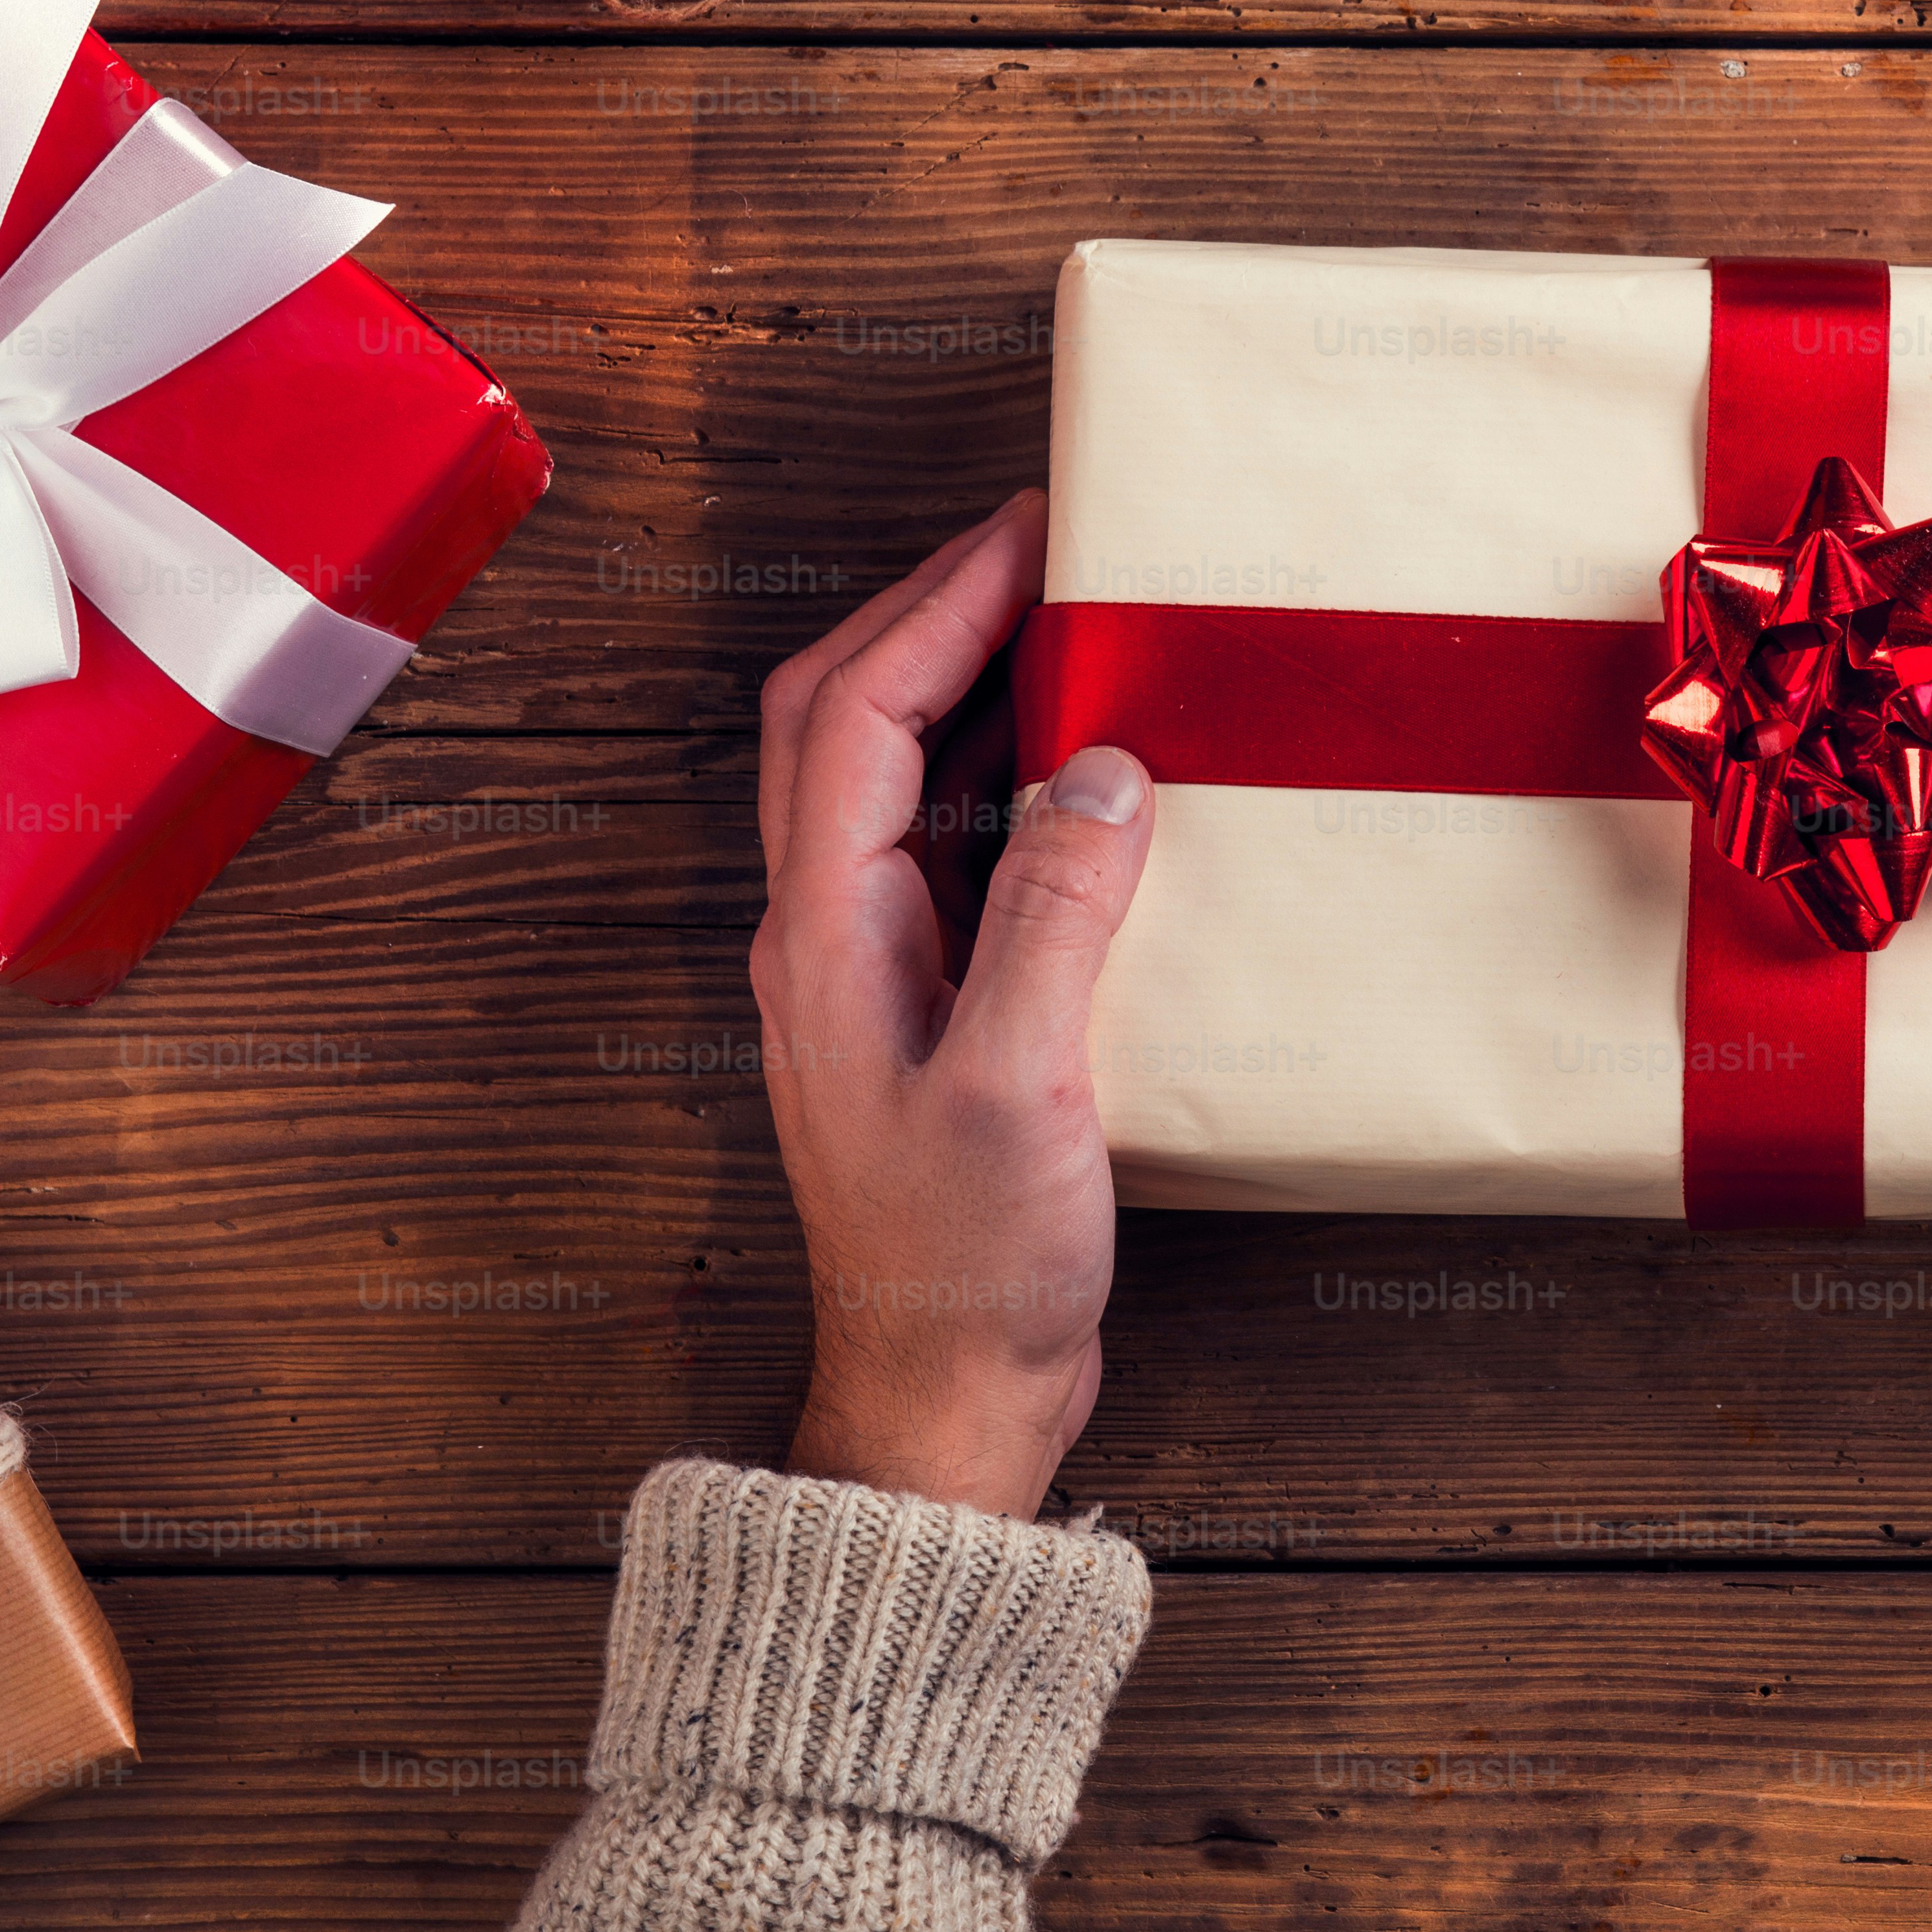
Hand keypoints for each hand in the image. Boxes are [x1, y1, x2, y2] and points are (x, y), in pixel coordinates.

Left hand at [749, 490, 1154, 1518]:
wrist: (941, 1397)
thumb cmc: (965, 1265)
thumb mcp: (1023, 1085)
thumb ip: (1058, 920)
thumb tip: (1104, 773)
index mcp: (827, 933)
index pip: (858, 715)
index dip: (936, 606)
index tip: (1024, 534)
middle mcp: (829, 933)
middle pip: (844, 720)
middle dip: (930, 613)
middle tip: (1036, 547)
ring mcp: (873, 969)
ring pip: (890, 777)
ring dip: (961, 686)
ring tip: (1062, 625)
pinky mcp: (929, 1007)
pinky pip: (948, 849)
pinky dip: (1003, 778)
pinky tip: (1083, 774)